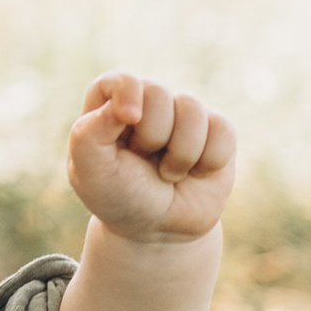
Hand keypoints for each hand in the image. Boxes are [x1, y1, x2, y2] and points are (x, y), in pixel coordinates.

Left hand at [67, 74, 237, 245]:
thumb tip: (121, 105)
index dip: (128, 92)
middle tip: (143, 161)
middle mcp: (148, 102)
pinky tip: (196, 172)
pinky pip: (222, 130)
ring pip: (192, 111)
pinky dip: (209, 160)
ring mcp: (183, 114)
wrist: (159, 230)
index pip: (119, 80)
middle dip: (152, 137)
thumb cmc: (119, 196)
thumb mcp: (90, 173)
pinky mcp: (216, 131)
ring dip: (180, 154)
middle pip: (158, 93)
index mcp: (109, 105)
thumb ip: (88, 135)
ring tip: (168, 173)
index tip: (130, 119)